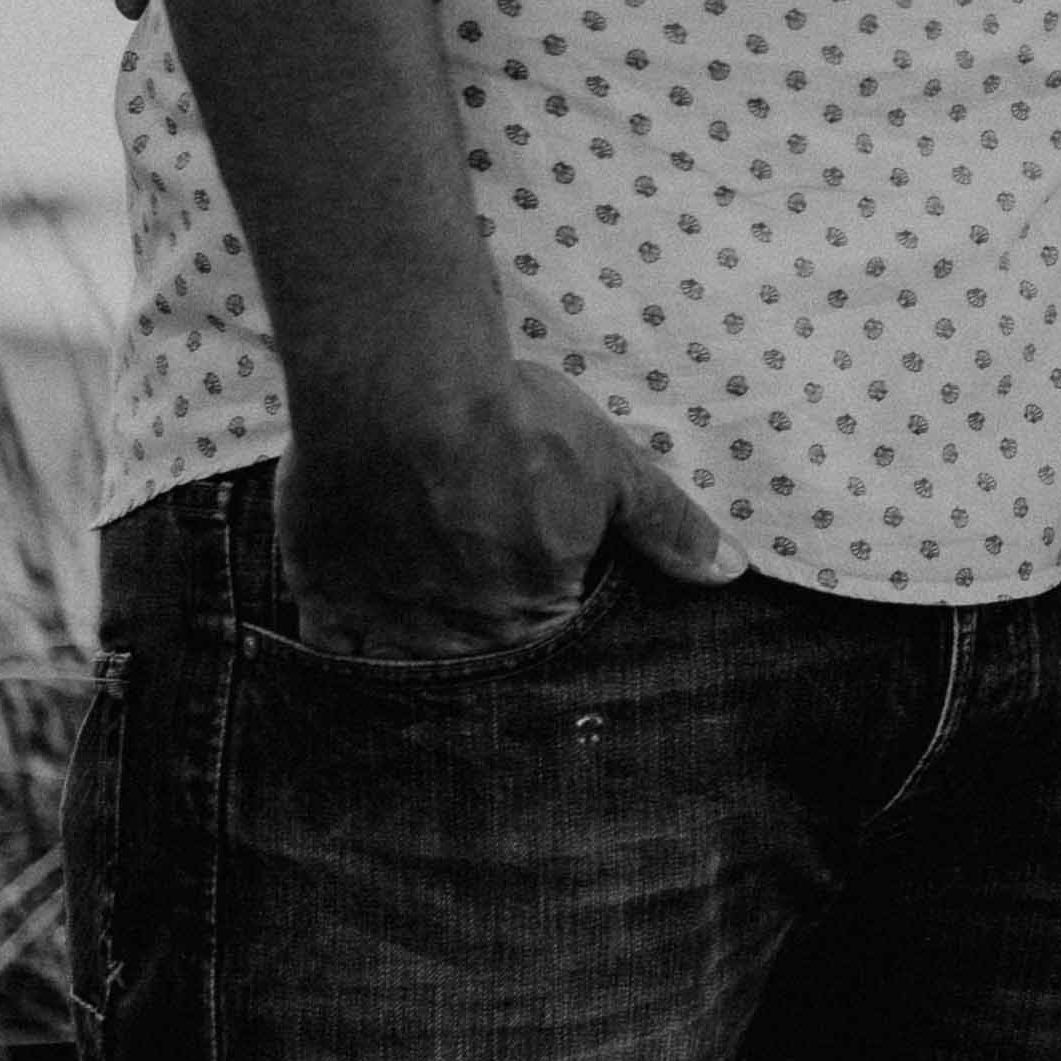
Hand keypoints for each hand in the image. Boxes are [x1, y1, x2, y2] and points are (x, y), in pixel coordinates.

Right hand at [275, 357, 739, 661]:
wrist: (402, 390)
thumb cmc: (512, 423)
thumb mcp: (612, 467)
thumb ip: (668, 527)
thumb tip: (732, 571)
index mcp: (536, 612)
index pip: (551, 650)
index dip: (547, 629)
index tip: (536, 607)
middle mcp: (463, 637)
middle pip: (477, 665)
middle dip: (483, 651)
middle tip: (473, 609)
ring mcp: (391, 624)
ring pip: (409, 670)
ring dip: (420, 656)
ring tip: (422, 627)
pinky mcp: (327, 598)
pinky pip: (334, 653)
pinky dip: (345, 656)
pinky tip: (354, 647)